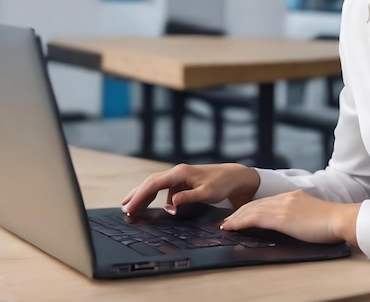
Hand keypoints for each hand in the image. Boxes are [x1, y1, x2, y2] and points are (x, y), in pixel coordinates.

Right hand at [121, 163, 259, 215]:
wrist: (234, 176)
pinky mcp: (182, 181)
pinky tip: (151, 205)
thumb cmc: (222, 184)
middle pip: (151, 182)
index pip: (154, 184)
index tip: (129, 209)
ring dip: (143, 195)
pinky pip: (164, 189)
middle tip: (124, 209)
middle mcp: (177, 172)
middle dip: (137, 195)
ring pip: (156, 184)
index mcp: (180, 173)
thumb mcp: (207, 193)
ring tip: (130, 207)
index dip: (140, 196)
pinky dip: (155, 196)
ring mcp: (179, 176)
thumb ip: (188, 198)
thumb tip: (170, 204)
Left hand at [220, 190, 360, 246]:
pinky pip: (255, 218)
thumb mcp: (311, 214)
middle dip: (239, 212)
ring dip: (236, 218)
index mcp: (293, 196)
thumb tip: (291, 223)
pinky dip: (241, 222)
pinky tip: (233, 227)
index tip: (241, 215)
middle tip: (226, 221)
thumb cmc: (331, 222)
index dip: (251, 208)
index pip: (266, 201)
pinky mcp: (282, 217)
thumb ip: (298, 215)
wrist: (340, 219)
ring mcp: (283, 206)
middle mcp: (286, 198)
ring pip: (252, 210)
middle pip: (256, 203)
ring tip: (225, 225)